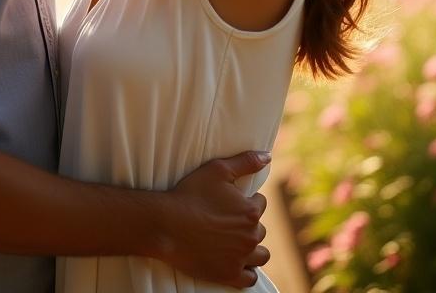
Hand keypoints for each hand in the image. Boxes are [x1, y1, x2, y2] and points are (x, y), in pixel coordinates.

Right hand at [159, 151, 269, 286]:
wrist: (167, 225)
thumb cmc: (190, 194)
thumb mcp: (217, 169)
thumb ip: (246, 162)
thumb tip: (268, 156)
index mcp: (251, 211)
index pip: (260, 203)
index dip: (245, 200)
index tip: (230, 201)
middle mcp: (251, 236)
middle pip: (260, 229)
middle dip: (247, 224)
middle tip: (227, 220)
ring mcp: (241, 258)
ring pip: (261, 255)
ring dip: (253, 248)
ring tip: (237, 242)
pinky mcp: (230, 275)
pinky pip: (250, 278)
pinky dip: (247, 271)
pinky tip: (236, 261)